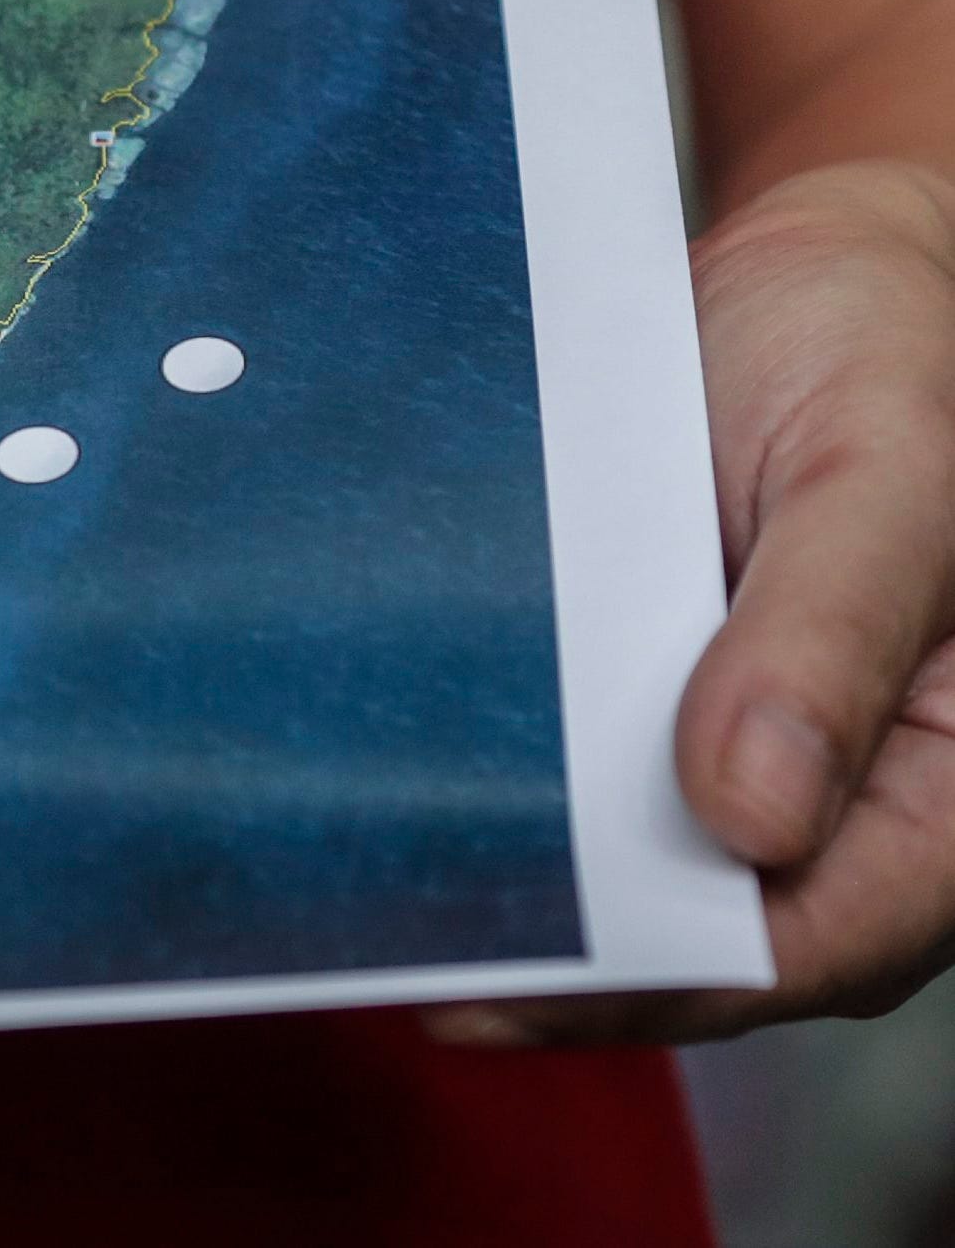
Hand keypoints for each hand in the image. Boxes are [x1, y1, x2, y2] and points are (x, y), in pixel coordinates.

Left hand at [435, 157, 954, 1044]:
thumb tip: (749, 816)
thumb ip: (827, 636)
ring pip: (619, 867)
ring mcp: (735, 755)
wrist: (826, 268)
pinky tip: (378, 782)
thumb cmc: (895, 358)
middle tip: (385, 947)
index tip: (508, 985)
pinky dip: (489, 783)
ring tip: (356, 895)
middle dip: (552, 953)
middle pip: (696, 933)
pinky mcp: (647, 698)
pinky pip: (573, 769)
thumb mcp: (884, 477)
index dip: (660, 977)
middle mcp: (843, 800)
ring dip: (503, 885)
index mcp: (944, 788)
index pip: (812, 941)